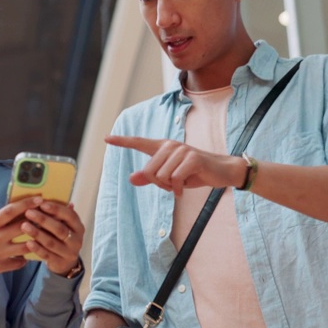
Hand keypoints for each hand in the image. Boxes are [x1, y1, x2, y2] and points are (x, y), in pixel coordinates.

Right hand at [0, 197, 42, 289]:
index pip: (11, 211)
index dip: (27, 204)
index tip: (39, 199)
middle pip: (23, 227)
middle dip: (37, 220)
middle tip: (47, 216)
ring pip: (25, 246)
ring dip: (34, 240)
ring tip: (40, 237)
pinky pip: (18, 263)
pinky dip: (24, 259)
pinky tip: (25, 255)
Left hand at [21, 201, 84, 275]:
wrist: (66, 262)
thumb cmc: (60, 237)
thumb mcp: (63, 225)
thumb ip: (57, 214)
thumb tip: (44, 198)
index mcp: (78, 227)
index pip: (69, 215)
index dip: (56, 209)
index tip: (41, 204)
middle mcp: (77, 240)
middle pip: (59, 229)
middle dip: (43, 220)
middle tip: (28, 213)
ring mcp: (69, 253)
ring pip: (52, 242)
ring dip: (37, 233)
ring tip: (24, 226)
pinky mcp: (60, 263)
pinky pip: (47, 255)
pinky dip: (37, 249)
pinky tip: (28, 243)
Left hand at [106, 135, 245, 194]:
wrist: (221, 171)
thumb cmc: (193, 173)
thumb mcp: (169, 177)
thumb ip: (150, 178)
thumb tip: (130, 178)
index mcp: (162, 147)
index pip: (139, 142)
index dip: (122, 142)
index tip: (106, 138)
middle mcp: (170, 146)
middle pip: (149, 172)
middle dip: (160, 185)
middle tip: (174, 184)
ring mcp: (181, 150)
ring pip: (161, 177)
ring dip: (171, 187)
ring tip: (182, 182)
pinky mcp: (192, 158)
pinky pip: (175, 179)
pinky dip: (179, 189)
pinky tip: (185, 189)